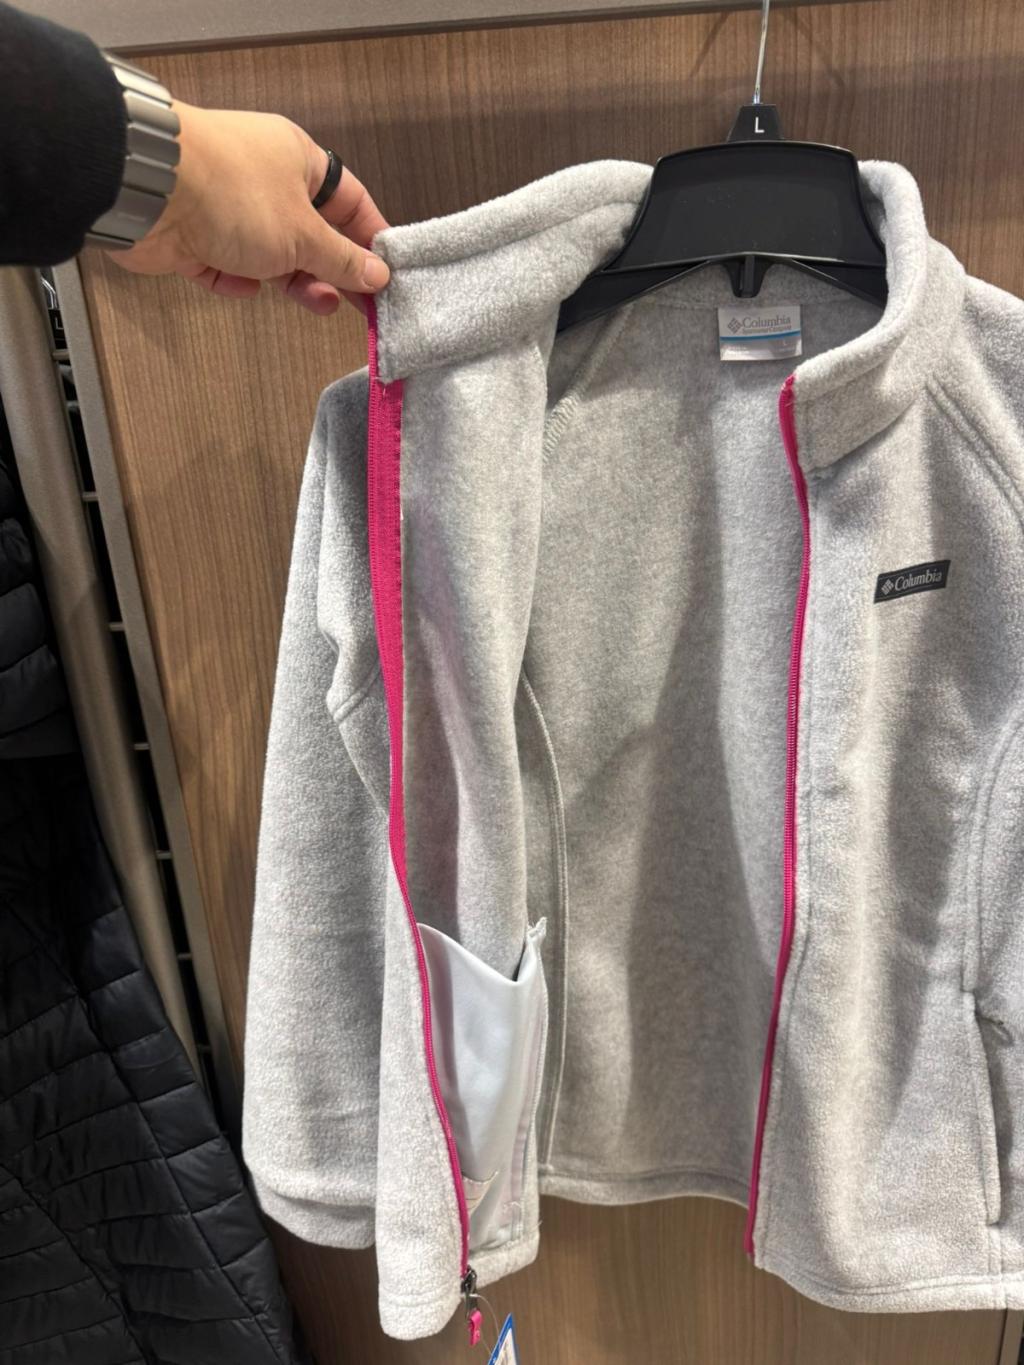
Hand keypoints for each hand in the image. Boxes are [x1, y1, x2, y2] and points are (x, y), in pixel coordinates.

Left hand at [108, 100, 389, 315]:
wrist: (147, 190)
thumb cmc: (230, 190)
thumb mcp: (304, 234)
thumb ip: (342, 260)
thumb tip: (376, 274)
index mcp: (298, 160)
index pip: (349, 201)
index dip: (369, 239)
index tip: (385, 275)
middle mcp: (264, 179)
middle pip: (312, 234)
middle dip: (331, 270)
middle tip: (355, 304)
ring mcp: (228, 207)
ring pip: (271, 255)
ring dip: (291, 281)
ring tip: (312, 301)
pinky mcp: (195, 236)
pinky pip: (227, 267)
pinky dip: (235, 280)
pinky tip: (239, 283)